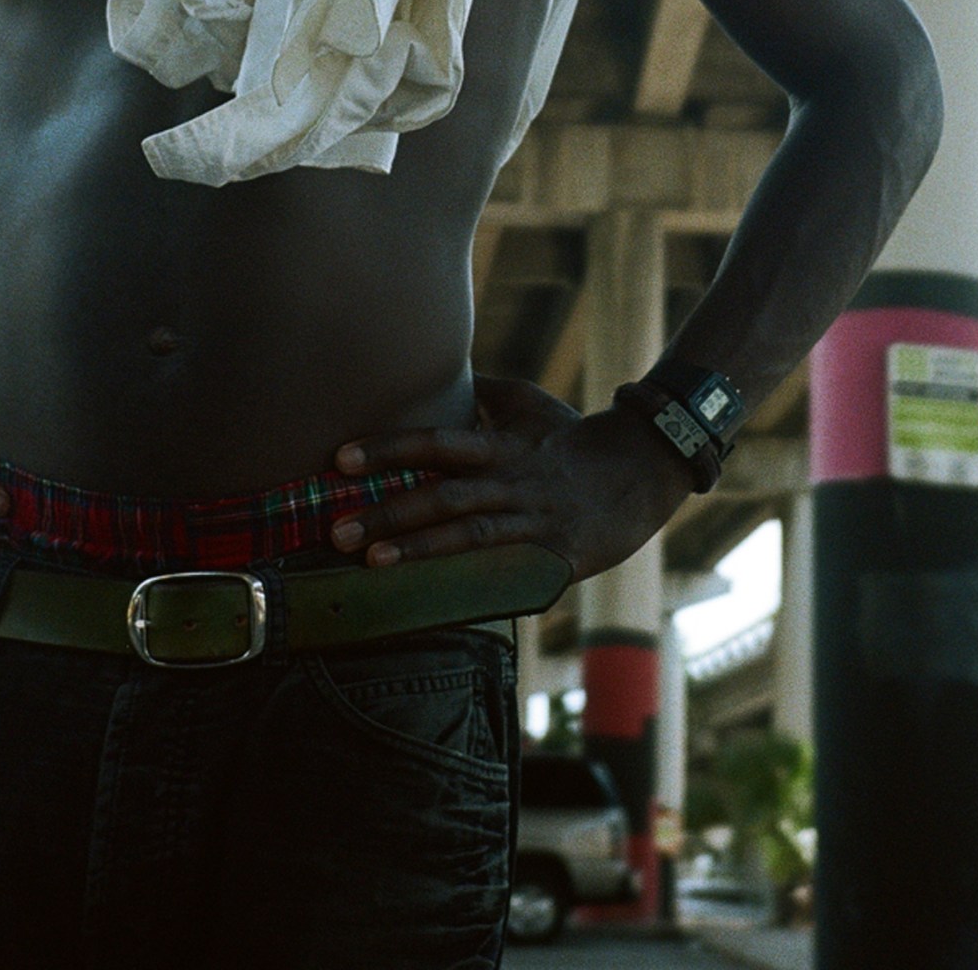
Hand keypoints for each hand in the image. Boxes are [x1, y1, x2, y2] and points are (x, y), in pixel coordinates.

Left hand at [330, 374, 697, 583]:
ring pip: (467, 536)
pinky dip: (471, 584)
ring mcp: (532, 522)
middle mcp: (511, 481)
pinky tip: (434, 601)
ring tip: (369, 563)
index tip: (341, 458)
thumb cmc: (574, 437)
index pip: (436, 442)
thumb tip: (440, 376)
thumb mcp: (529, 404)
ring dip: (416, 550)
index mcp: (502, 444)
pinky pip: (506, 573)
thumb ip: (482, 393)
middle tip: (334, 527)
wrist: (643, 471)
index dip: (389, 449)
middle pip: (442, 494)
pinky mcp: (553, 558)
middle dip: (387, 512)